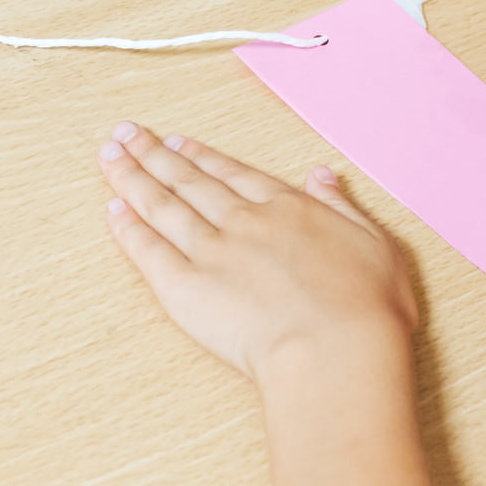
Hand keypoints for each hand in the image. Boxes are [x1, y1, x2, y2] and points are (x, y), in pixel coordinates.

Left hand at [97, 121, 416, 385]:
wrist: (336, 351)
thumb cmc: (367, 308)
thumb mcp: (376, 243)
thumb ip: (343, 205)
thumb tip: (323, 174)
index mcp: (287, 208)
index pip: (233, 174)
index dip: (201, 157)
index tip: (177, 143)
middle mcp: (243, 221)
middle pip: (189, 180)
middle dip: (155, 154)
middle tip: (126, 134)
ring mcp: (211, 251)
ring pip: (162, 206)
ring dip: (132, 178)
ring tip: (109, 157)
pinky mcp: (185, 287)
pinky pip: (148, 250)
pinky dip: (128, 228)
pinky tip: (113, 211)